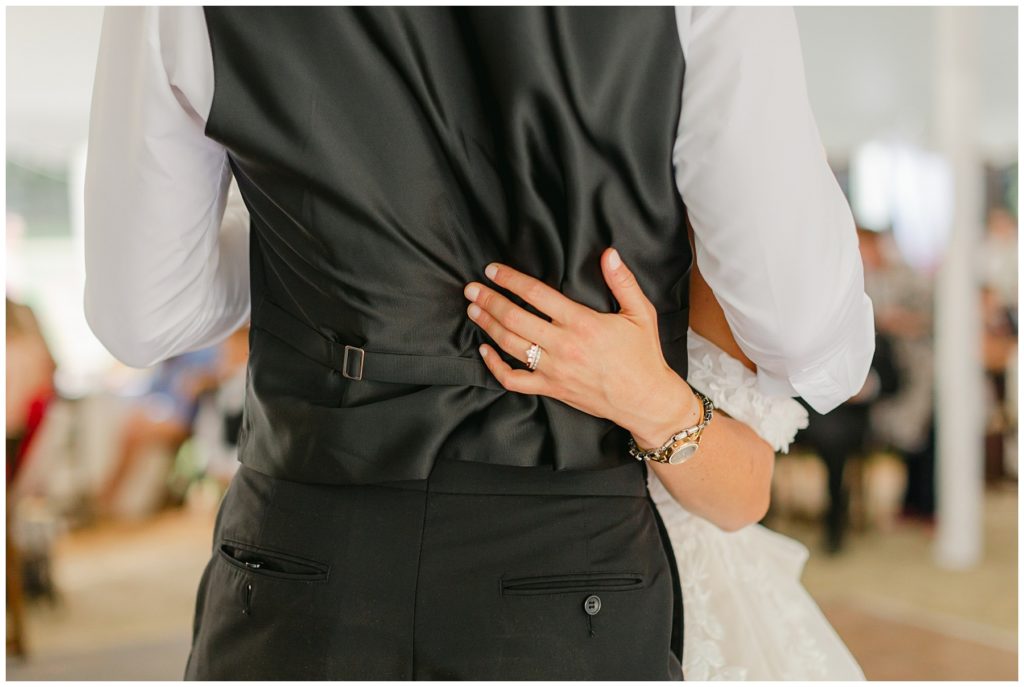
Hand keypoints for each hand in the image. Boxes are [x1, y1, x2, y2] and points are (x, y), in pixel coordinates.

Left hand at [463, 247, 700, 446]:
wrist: (645, 400)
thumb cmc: (643, 355)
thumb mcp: (641, 313)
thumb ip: (622, 281)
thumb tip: (609, 253)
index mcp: (582, 322)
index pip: (536, 294)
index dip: (510, 280)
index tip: (492, 271)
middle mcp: (563, 345)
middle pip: (514, 318)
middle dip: (489, 300)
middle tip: (471, 288)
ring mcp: (554, 369)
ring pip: (510, 345)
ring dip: (487, 325)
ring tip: (474, 310)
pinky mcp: (551, 389)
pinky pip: (514, 380)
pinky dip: (495, 366)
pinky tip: (485, 351)